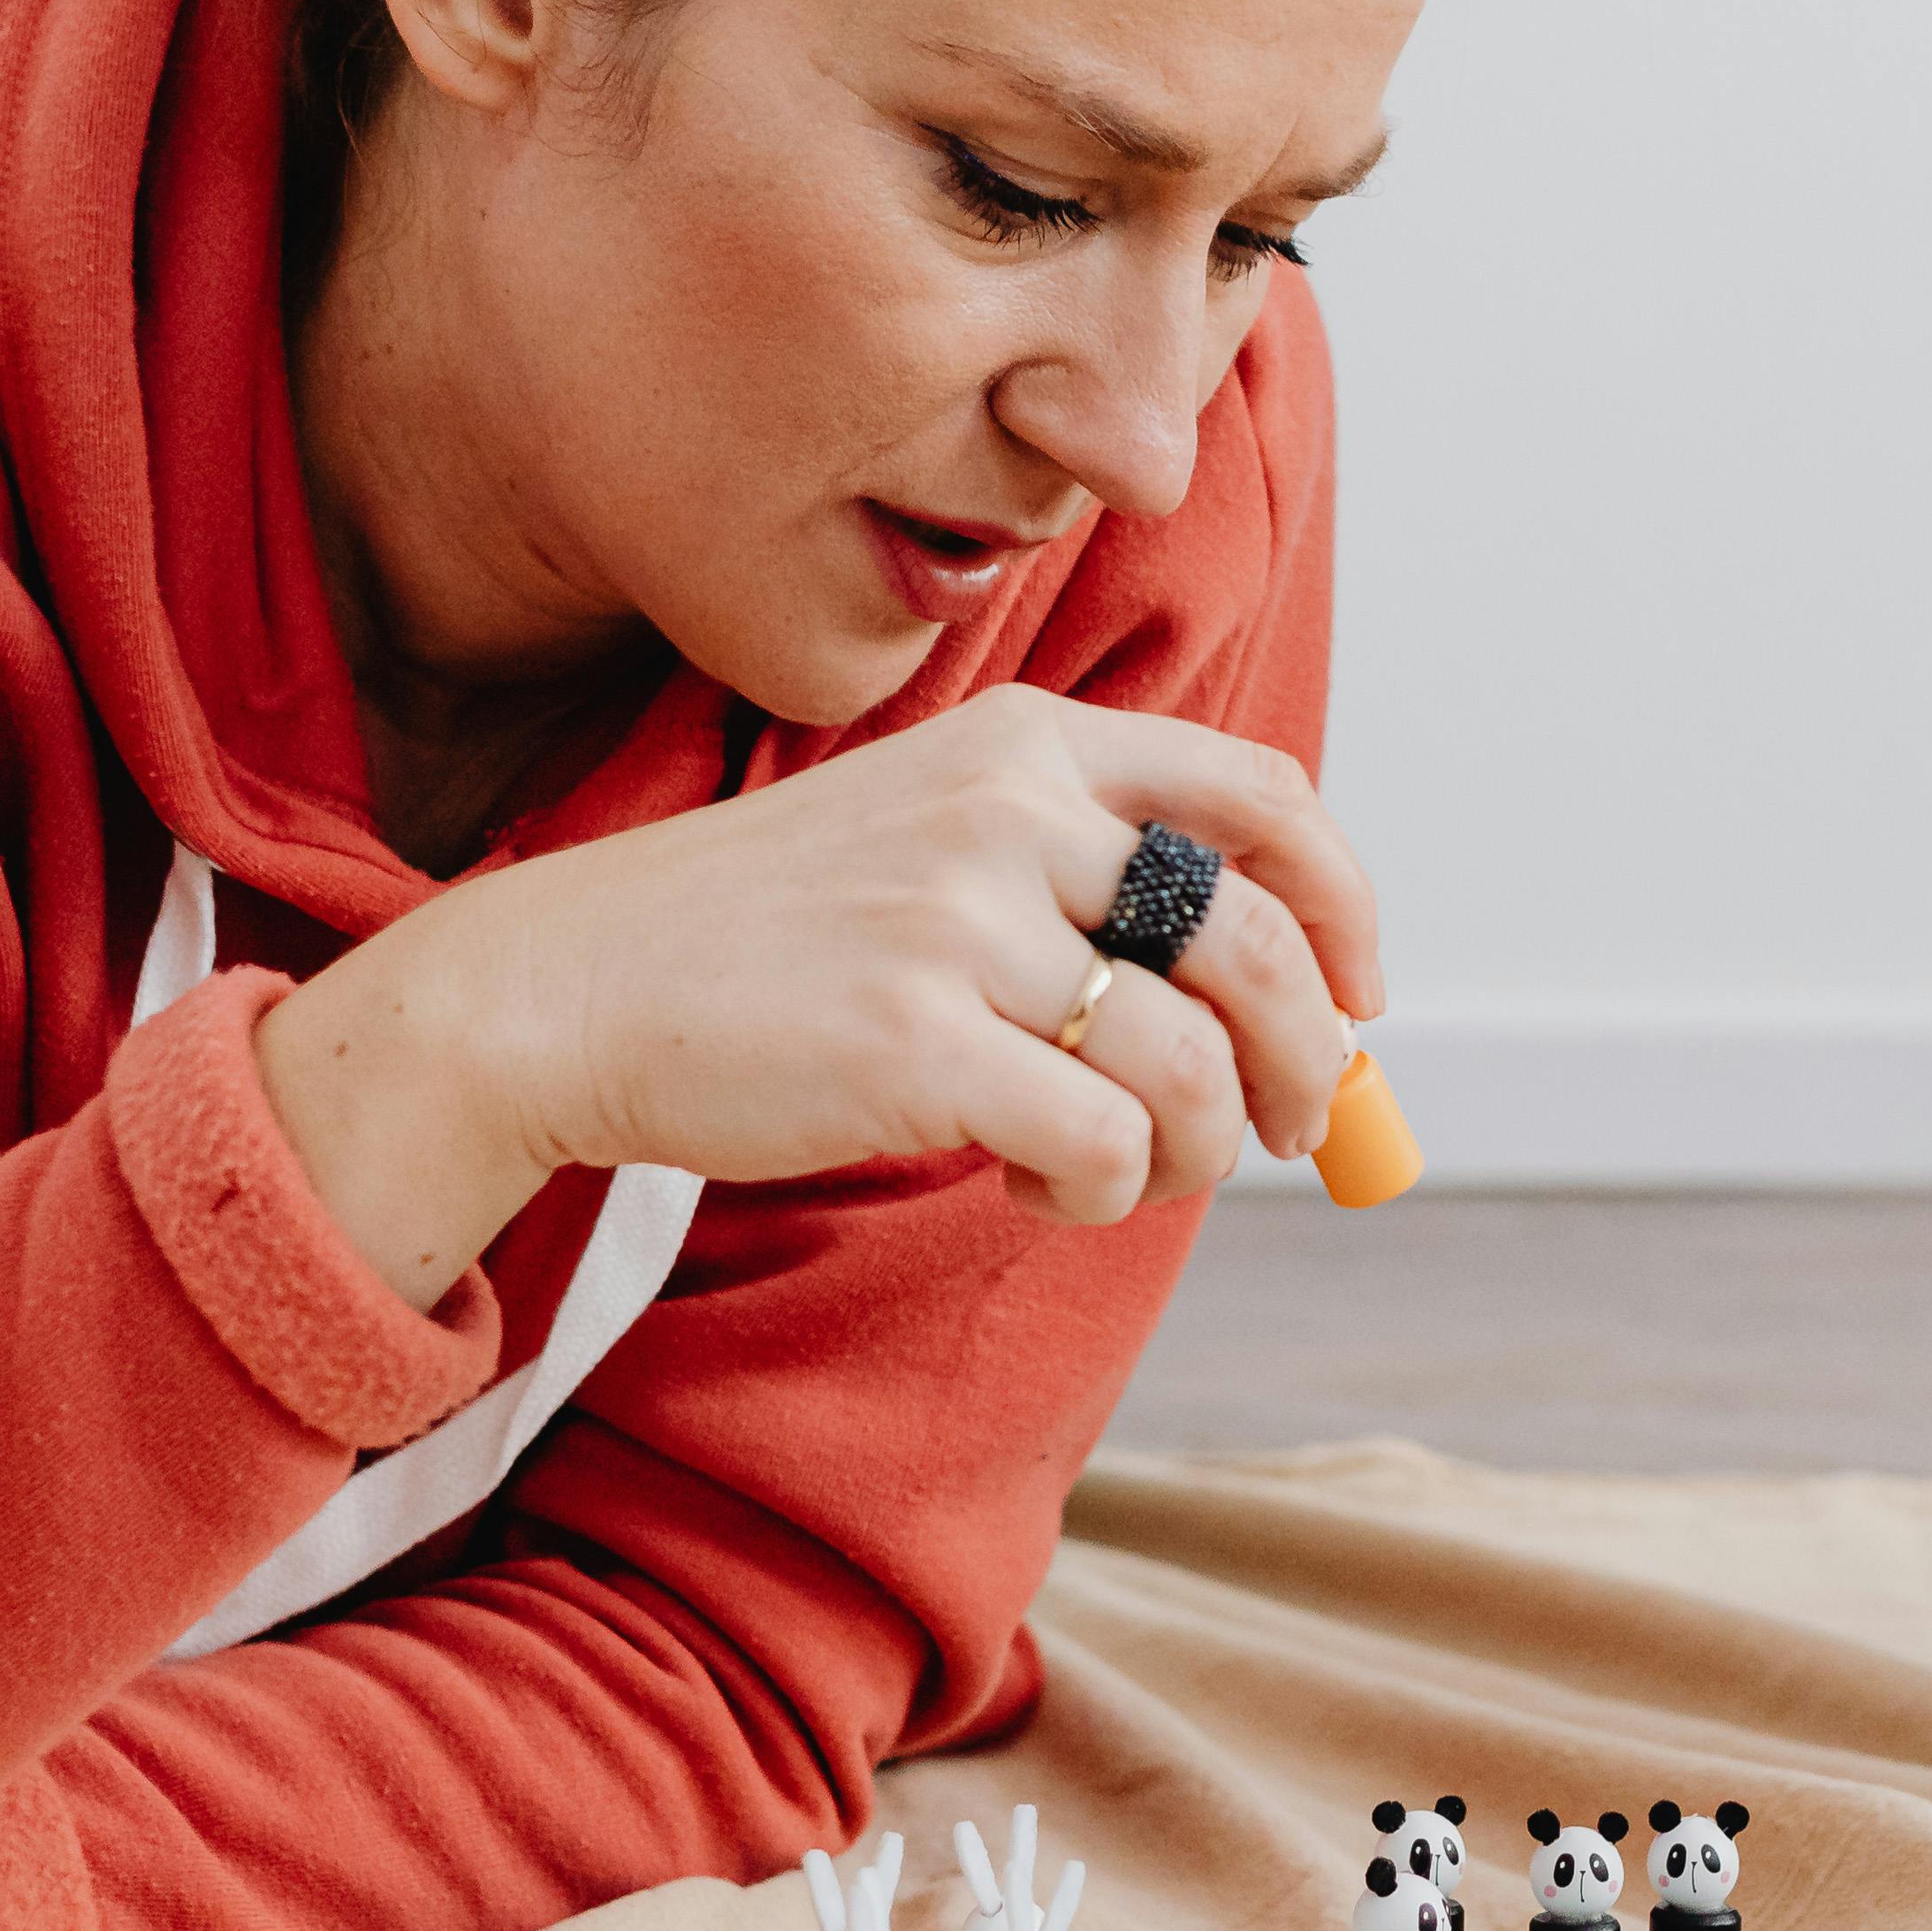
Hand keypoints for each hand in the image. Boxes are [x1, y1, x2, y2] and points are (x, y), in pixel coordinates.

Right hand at [261, 687, 1378, 1299]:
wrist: (571, 987)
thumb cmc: (767, 940)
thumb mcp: (929, 843)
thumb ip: (1079, 883)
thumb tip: (1276, 1002)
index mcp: (1025, 743)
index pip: (1257, 798)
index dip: (1342, 905)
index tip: (1360, 998)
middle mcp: (1007, 811)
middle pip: (1251, 944)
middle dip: (1307, 1062)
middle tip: (1287, 1133)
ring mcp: (958, 923)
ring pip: (1191, 1065)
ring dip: (1190, 1152)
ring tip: (1109, 1167)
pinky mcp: (915, 1042)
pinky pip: (1102, 1141)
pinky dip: (1097, 1187)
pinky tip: (1029, 1181)